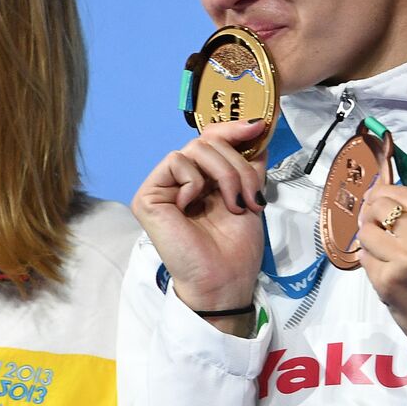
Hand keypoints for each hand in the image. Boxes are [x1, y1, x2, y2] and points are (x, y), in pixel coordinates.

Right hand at [131, 119, 267, 317]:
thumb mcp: (251, 195)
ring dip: (224, 174)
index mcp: (204, 178)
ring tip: (233, 205)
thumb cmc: (236, 247)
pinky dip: (195, 182)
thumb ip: (250, 164)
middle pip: (207, 141)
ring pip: (195, 149)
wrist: (225, 278)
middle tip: (250, 195)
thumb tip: (257, 130)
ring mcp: (163, 187)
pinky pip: (175, 163)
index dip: (232, 128)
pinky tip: (194, 207)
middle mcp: (181, 179)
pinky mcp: (148, 196)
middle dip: (237, 164)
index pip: (212, 138)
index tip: (257, 127)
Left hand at [357, 184, 406, 338]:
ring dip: (368, 240)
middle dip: (370, 214)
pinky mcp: (387, 281)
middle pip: (377, 207)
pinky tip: (386, 269)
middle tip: (374, 223)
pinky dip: (370, 263)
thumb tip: (378, 195)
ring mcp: (403, 259)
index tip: (375, 198)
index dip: (380, 193)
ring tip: (382, 249)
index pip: (396, 191)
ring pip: (365, 233)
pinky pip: (364, 260)